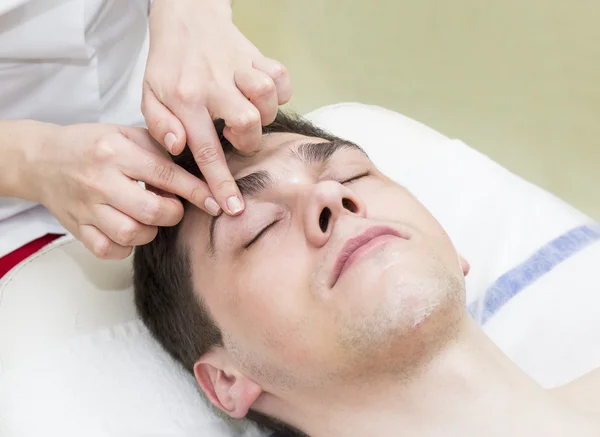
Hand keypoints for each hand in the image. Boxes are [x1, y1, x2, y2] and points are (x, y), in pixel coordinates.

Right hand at [27, 123, 212, 258]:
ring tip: (149, 218)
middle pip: (151, 211)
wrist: (41, 159)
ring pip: (131, 234)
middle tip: (173, 207)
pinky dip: (126, 247)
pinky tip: (129, 231)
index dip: (196, 191)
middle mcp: (99, 181)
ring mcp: (86, 207)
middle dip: (173, 213)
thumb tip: (198, 170)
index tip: (216, 202)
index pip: (165, 174)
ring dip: (150, 231)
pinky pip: (109, 250)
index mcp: (115, 152)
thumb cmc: (92, 145)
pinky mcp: (76, 228)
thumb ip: (160, 150)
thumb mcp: (126, 134)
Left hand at [142, 0, 291, 214]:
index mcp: (184, 99)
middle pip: (246, 124)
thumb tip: (180, 148)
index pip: (206, 150)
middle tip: (235, 135)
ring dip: (263, 115)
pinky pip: (281, 78)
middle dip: (247, 141)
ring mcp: (237, 67)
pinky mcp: (256, 55)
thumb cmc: (169, 63)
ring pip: (266, 99)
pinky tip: (261, 94)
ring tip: (247, 112)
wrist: (185, 16)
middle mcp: (213, 84)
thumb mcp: (149, 95)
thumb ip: (160, 125)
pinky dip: (279, 91)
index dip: (221, 183)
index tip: (233, 208)